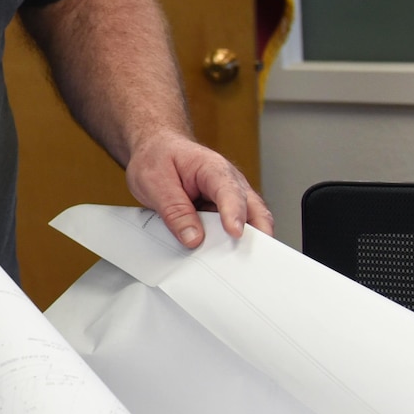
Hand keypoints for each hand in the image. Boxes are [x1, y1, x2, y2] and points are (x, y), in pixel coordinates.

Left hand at [125, 130, 274, 246]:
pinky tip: (220, 258)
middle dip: (257, 235)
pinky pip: (231, 231)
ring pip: (248, 224)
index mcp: (213, 169)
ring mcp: (229, 199)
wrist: (157, 149)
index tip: (235, 233)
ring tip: (232, 265)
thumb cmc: (158, 158)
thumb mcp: (155, 183)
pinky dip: (229, 244)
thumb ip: (174, 211)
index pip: (230, 192)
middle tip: (249, 260)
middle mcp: (230, 183)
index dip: (234, 214)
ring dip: (243, 243)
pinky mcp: (222, 212)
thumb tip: (193, 238)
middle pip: (255, 211)